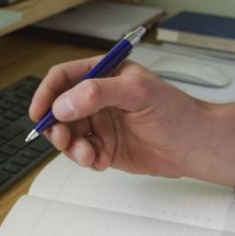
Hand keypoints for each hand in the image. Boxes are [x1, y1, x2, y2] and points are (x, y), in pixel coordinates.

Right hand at [29, 56, 212, 177]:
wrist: (195, 145)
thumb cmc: (176, 112)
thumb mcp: (138, 92)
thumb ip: (98, 93)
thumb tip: (64, 103)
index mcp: (104, 75)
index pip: (64, 78)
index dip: (47, 93)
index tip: (39, 112)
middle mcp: (98, 98)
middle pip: (59, 109)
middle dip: (56, 126)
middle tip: (63, 139)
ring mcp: (101, 123)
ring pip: (68, 135)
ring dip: (71, 147)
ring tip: (87, 154)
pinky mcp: (105, 147)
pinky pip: (82, 154)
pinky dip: (85, 159)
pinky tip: (101, 161)